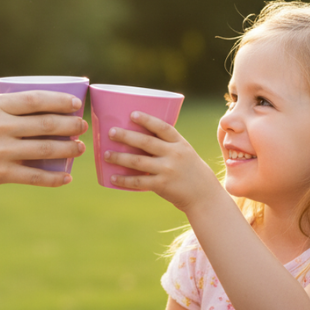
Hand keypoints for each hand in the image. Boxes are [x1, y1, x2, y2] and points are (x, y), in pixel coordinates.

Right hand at [0, 91, 87, 196]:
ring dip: (68, 149)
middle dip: (70, 125)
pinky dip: (54, 178)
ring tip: (79, 148)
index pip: (35, 100)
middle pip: (45, 124)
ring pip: (44, 149)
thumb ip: (6, 108)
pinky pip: (34, 176)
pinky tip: (66, 177)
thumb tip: (45, 107)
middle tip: (82, 126)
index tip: (76, 104)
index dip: (60, 101)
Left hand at [104, 111, 221, 211]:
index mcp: (180, 143)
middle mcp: (174, 154)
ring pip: (138, 161)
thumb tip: (138, 136)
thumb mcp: (185, 152)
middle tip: (111, 132)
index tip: (132, 114)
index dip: (147, 120)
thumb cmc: (190, 171)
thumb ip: (167, 145)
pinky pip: (139, 182)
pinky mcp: (162, 185)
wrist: (204, 196)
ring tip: (105, 154)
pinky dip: (124, 180)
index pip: (162, 127)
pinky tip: (112, 177)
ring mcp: (168, 170)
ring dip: (119, 157)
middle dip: (126, 136)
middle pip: (146, 142)